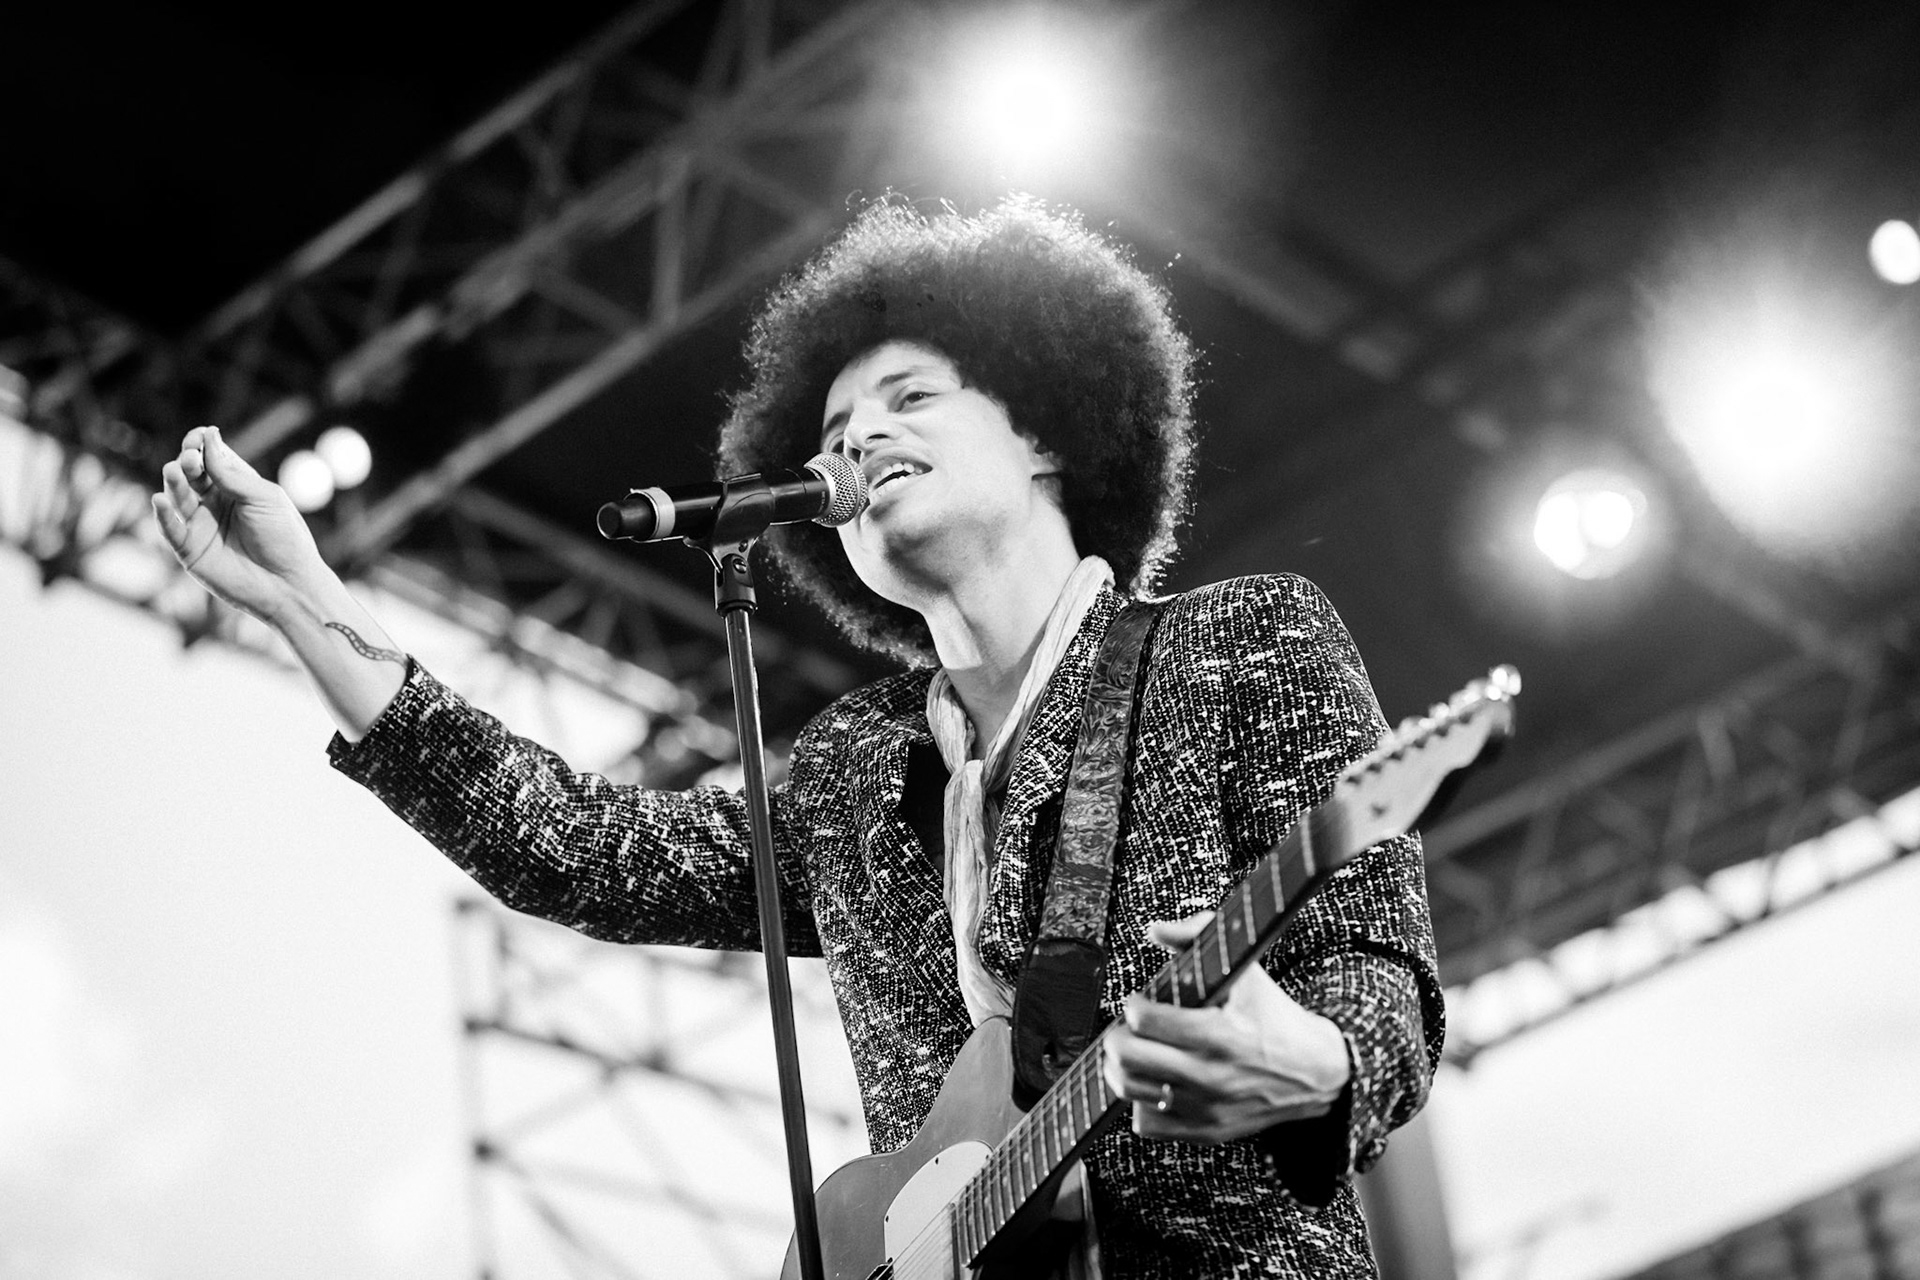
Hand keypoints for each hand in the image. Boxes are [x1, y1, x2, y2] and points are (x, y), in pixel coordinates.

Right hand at [151, 425, 327, 623]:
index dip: (201, 446)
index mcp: (237, 487)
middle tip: (190, 458)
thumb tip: (208, 438)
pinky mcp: (190, 551)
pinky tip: (159, 501)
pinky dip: (163, 515)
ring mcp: (201, 526)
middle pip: (191, 475)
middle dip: (188, 462)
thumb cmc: (284, 538)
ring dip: (174, 483)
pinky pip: (170, 530)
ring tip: (174, 471)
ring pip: (177, 498)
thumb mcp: (263, 498)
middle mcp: (216, 504)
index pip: (212, 459)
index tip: (199, 436)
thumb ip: (232, 474)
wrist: (288, 585)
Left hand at [1101, 912, 1350, 1144]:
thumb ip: (1200, 936)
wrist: (1316, 1071)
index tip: (1140, 1001)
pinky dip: (1142, 1102)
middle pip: (1127, 1057)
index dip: (1134, 1004)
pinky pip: (1147, 1123)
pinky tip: (1155, 1083)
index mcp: (1218, 1034)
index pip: (1144, 1019)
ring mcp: (1205, 1107)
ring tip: (1134, 1052)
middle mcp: (1209, 1075)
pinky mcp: (1206, 1130)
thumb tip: (1157, 929)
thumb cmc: (1275, 1017)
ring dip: (1122, 1067)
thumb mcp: (1247, 970)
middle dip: (1118, 1035)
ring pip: (1130, 1090)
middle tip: (1128, 1027)